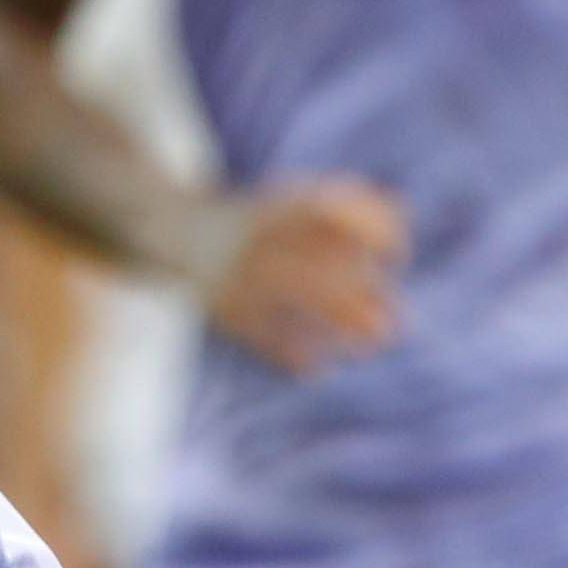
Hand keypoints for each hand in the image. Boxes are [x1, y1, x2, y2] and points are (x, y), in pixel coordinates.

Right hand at [192, 176, 408, 375]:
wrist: (168, 229)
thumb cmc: (250, 221)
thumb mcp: (286, 201)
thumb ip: (340, 203)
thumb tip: (399, 211)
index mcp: (275, 207)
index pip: (328, 209)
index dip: (369, 228)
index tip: (395, 252)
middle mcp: (256, 236)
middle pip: (314, 261)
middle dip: (358, 295)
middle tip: (394, 322)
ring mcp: (236, 270)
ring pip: (291, 294)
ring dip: (335, 322)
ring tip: (369, 344)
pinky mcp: (220, 303)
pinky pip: (259, 331)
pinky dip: (288, 351)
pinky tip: (314, 366)